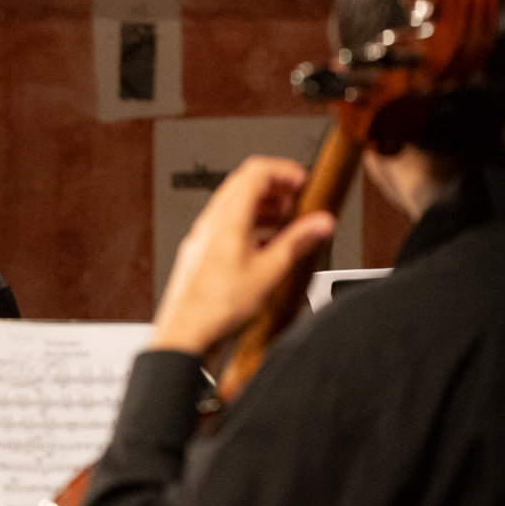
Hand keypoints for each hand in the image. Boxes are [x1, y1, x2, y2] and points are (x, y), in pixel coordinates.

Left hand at [151, 156, 337, 356]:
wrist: (184, 335)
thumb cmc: (216, 308)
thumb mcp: (269, 273)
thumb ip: (297, 243)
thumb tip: (320, 223)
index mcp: (226, 219)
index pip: (255, 172)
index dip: (283, 170)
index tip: (303, 182)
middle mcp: (210, 224)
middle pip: (243, 185)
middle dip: (275, 188)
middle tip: (297, 202)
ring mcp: (202, 239)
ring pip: (233, 207)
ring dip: (263, 208)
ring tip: (286, 224)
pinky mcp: (200, 255)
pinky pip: (226, 228)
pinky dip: (249, 227)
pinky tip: (265, 247)